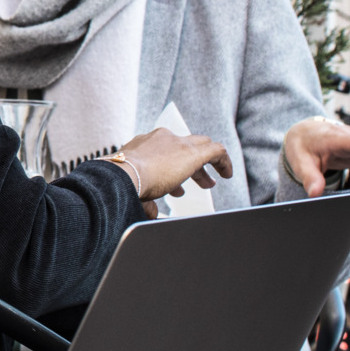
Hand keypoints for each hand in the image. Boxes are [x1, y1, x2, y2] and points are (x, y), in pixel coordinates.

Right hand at [118, 128, 232, 200]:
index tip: (177, 180)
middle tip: (199, 181)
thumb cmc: (122, 183)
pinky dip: (223, 161)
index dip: (173, 165)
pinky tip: (227, 174)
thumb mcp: (134, 187)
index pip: (165, 149)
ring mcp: (177, 142)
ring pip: (200, 145)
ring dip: (204, 167)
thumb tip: (152, 212)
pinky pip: (216, 151)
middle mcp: (161, 138)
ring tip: (209, 184)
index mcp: (144, 144)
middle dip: (192, 165)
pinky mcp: (192, 152)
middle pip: (184, 146)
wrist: (123, 175)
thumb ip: (146, 200)